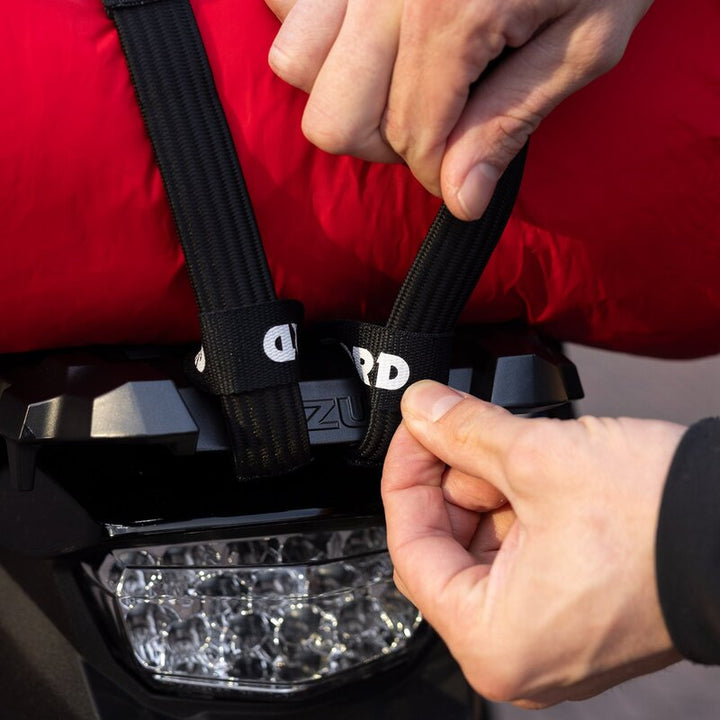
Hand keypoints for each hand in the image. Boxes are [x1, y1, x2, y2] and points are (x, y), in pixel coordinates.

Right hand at [265, 0, 652, 219]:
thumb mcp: (587, 38)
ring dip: (342, 87)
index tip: (467, 168)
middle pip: (333, 117)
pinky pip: (287, 2)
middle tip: (433, 121)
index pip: (411, 139)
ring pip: (295, 59)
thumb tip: (461, 199)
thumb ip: (511, 121)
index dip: (439, 172)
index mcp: (448, 16)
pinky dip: (319, 28)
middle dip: (382, 141)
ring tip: (396, 74)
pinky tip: (371, 32)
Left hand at [381, 380, 683, 706]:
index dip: (405, 476)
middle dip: (452, 481)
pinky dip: (517, 511)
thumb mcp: (539, 458)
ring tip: (521, 457)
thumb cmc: (662, 522)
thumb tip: (421, 408)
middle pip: (445, 547)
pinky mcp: (571, 613)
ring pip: (481, 548)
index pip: (411, 547)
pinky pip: (518, 557)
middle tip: (462, 431)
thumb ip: (461, 430)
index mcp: (492, 640)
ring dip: (488, 491)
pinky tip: (539, 480)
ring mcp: (546, 637)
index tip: (414, 431)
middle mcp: (516, 655)